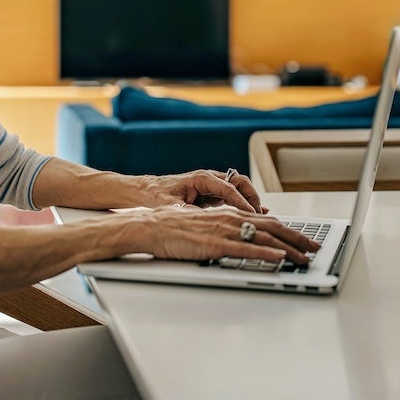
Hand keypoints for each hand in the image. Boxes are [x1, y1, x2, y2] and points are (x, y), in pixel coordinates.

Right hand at [118, 206, 318, 264]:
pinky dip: (265, 253)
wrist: (151, 226)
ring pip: (264, 237)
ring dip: (288, 248)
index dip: (289, 230)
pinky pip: (245, 249)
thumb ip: (225, 232)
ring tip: (305, 257)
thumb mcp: (205, 226)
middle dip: (297, 238)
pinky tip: (278, 258)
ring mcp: (223, 231)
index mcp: (229, 214)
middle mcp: (230, 218)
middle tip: (315, 248)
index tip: (305, 239)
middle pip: (272, 227)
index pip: (267, 221)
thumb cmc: (174, 229)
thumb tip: (242, 241)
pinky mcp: (214, 244)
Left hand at [140, 169, 268, 213]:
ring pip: (237, 189)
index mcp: (200, 178)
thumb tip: (206, 221)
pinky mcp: (208, 195)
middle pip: (239, 182)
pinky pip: (230, 198)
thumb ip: (190, 212)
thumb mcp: (170, 206)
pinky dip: (241, 205)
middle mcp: (208, 179)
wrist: (140, 192)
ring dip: (249, 200)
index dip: (241, 202)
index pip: (229, 188)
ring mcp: (209, 186)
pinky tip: (251, 216)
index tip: (251, 214)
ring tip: (260, 215)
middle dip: (252, 197)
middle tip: (259, 214)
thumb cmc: (152, 196)